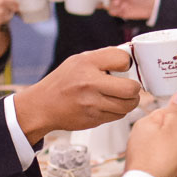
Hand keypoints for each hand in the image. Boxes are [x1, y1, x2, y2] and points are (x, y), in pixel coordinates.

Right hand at [14, 47, 141, 141]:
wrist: (42, 106)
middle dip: (134, 88)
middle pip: (131, 88)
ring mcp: (92, 104)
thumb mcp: (78, 61)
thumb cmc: (62, 82)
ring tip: (120, 97)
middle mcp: (90, 83)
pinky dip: (117, 111)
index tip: (122, 67)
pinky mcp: (93, 119)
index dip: (127, 63)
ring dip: (129, 102)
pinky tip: (108, 105)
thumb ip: (103, 58)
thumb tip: (129, 56)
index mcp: (87, 63)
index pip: (123, 59)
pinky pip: (118, 116)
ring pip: (128, 105)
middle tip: (129, 87)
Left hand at [125, 93, 176, 176]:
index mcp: (145, 124)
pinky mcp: (142, 168)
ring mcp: (140, 153)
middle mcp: (139, 137)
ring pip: (166, 152)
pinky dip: (168, 170)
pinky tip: (170, 176)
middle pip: (168, 135)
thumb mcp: (174, 131)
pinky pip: (160, 165)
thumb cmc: (159, 160)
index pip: (166, 114)